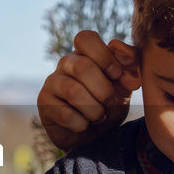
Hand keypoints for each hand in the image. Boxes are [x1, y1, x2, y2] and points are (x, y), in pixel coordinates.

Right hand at [37, 30, 138, 152]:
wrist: (93, 135)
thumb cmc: (109, 104)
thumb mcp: (125, 85)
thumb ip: (129, 63)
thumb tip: (117, 45)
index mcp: (86, 53)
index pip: (85, 38)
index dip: (104, 56)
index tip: (116, 75)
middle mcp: (66, 63)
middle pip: (82, 67)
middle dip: (104, 90)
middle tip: (112, 103)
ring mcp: (52, 81)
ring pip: (73, 91)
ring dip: (94, 110)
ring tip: (100, 117)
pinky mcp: (44, 102)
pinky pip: (65, 114)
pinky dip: (82, 124)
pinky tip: (84, 125)